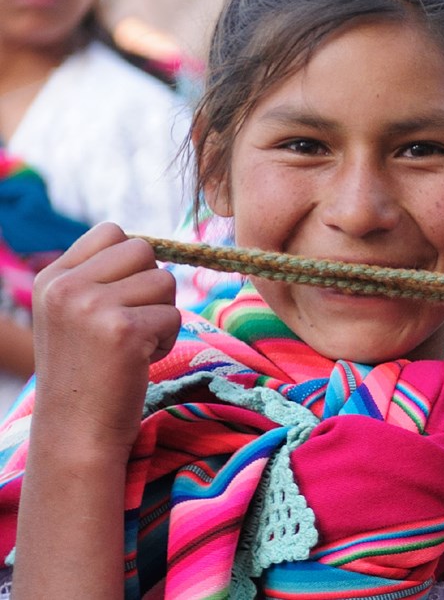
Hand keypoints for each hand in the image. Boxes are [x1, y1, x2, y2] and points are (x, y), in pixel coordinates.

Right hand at [28, 223, 179, 455]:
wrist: (76, 431)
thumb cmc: (87, 372)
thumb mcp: (74, 314)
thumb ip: (99, 277)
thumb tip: (148, 244)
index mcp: (51, 277)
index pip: (111, 231)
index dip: (131, 262)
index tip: (121, 298)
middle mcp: (66, 286)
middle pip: (143, 250)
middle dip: (151, 286)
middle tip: (130, 323)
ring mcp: (92, 306)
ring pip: (164, 281)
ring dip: (161, 314)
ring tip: (132, 345)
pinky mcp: (123, 330)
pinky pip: (173, 315)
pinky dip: (166, 340)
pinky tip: (139, 361)